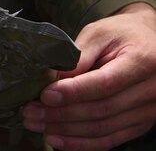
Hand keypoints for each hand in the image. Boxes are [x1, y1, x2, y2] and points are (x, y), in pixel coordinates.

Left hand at [22, 2, 155, 149]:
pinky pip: (109, 140)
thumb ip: (78, 55)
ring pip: (103, 129)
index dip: (73, 92)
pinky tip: (56, 139)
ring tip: (36, 123)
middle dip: (61, 114)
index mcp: (143, 61)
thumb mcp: (99, 34)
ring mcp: (148, 111)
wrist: (147, 43)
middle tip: (30, 111)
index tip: (45, 95)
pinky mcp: (139, 124)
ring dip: (65, 130)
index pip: (105, 84)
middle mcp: (151, 90)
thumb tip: (52, 78)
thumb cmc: (120, 34)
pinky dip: (81, 143)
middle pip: (102, 110)